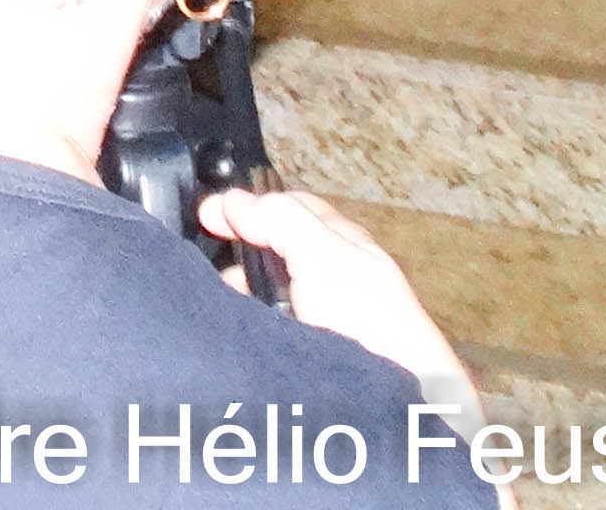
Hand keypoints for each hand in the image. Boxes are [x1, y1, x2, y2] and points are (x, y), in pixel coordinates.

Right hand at [197, 192, 482, 415]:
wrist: (397, 404)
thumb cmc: (372, 325)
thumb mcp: (322, 254)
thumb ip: (280, 220)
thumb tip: (235, 202)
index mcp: (344, 245)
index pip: (291, 209)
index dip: (250, 206)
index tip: (207, 216)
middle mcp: (335, 279)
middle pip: (276, 254)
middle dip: (241, 259)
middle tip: (216, 273)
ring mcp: (324, 322)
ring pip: (270, 298)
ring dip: (246, 300)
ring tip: (228, 311)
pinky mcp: (313, 357)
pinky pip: (271, 335)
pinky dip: (254, 333)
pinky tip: (244, 340)